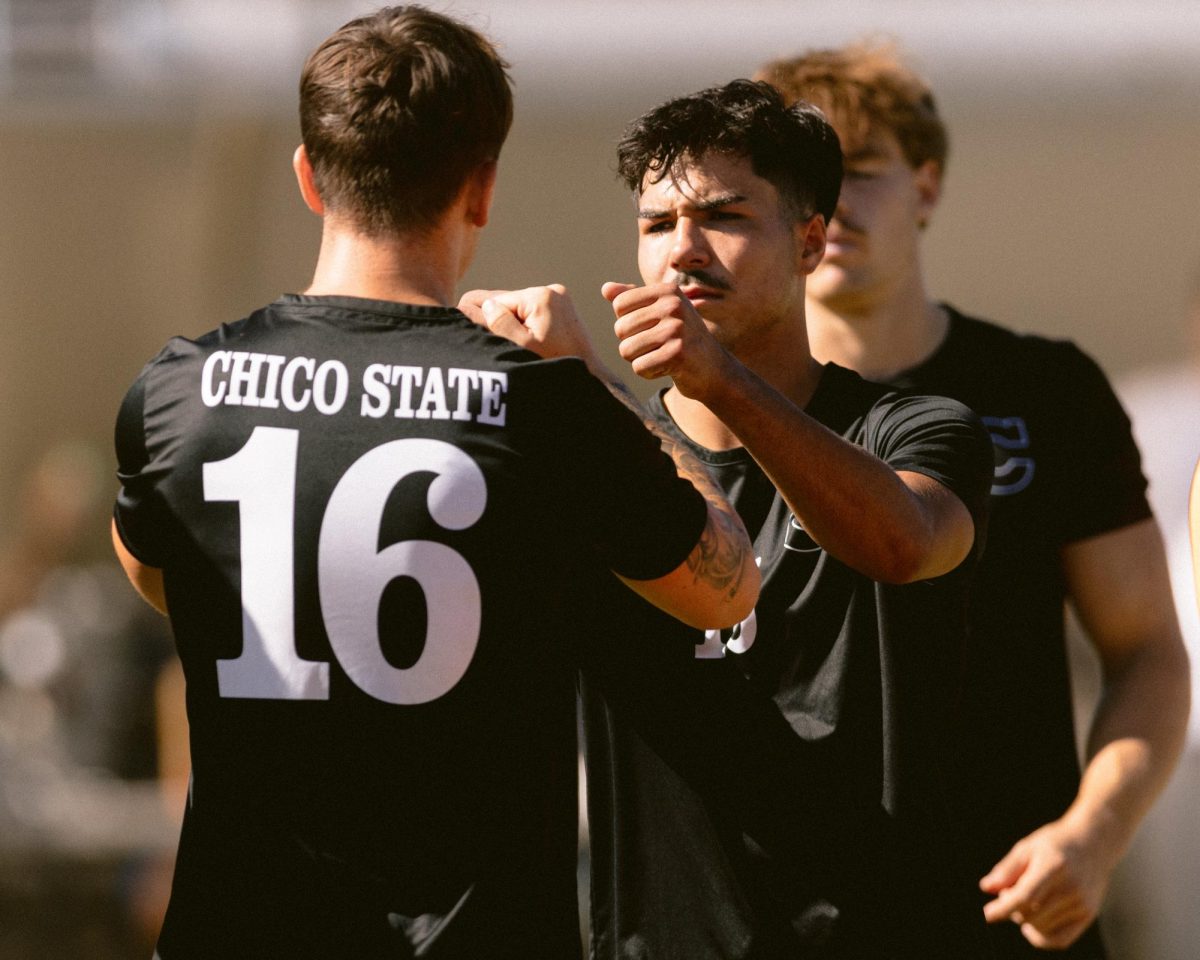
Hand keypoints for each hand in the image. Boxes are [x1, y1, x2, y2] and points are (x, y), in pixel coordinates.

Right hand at [458, 285, 602, 370]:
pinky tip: (533, 345)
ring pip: (520, 309)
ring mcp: (560, 298)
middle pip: (508, 303)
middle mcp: (552, 290)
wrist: (591, 378)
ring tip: (524, 349)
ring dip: (514, 327)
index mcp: (540, 296)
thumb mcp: (522, 347)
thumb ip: (497, 324)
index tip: (487, 341)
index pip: (495, 301)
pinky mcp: (563, 309)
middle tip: (508, 347)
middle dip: (501, 323)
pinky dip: (527, 327)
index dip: (487, 322)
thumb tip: (478, 305)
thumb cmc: (555, 366)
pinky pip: (533, 313)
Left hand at [602, 281, 732, 399]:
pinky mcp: (678, 354)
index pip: (620, 305)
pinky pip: (639, 367)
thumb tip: (605, 288)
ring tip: (660, 356)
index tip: (649, 328)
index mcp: (667, 290)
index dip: (627, 322)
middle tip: (656, 347)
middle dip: (631, 344)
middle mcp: (673, 306)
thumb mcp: (660, 313)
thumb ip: (633, 299)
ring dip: (639, 359)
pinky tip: (667, 368)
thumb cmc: (681, 338)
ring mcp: (677, 329)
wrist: (713, 368)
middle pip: (621, 328)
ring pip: (627, 350)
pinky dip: (648, 373)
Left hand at [980, 815, 1115, 948]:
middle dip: (1011, 907)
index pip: (1025, 897)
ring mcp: (1082, 904)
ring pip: (1042, 928)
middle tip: (1009, 891)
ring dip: (1024, 920)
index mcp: (1054, 867)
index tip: (987, 914)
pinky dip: (1041, 938)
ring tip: (1024, 900)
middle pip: (1030, 914)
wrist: (1094, 843)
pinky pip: (1059, 940)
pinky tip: (1031, 926)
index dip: (1003, 908)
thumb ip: (1007, 869)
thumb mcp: (1027, 847)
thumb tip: (987, 888)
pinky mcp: (1088, 915)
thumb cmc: (1054, 844)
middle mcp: (1071, 888)